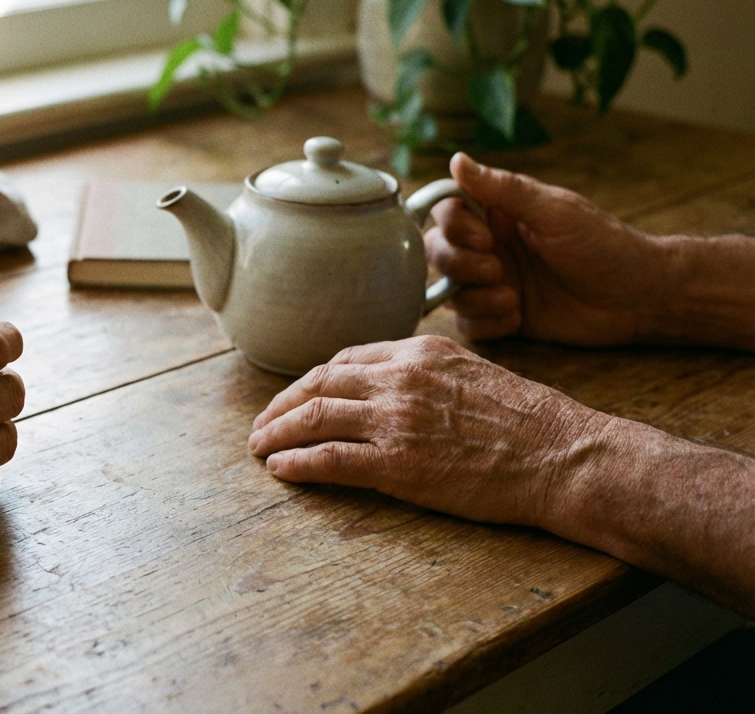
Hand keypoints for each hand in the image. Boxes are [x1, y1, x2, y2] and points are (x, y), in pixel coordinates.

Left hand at [247, 335, 608, 526]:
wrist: (562, 455)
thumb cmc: (531, 420)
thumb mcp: (476, 372)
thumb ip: (430, 373)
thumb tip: (399, 383)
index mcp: (419, 352)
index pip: (347, 358)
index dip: (314, 380)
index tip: (300, 397)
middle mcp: (400, 379)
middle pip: (319, 383)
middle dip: (282, 404)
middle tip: (262, 423)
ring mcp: (396, 420)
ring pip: (313, 417)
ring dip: (277, 433)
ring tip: (259, 446)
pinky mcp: (397, 464)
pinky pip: (329, 459)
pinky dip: (296, 463)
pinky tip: (280, 469)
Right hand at [424, 153, 670, 344]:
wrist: (638, 298)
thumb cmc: (603, 245)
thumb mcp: (554, 211)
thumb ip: (502, 188)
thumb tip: (455, 159)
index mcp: (499, 215)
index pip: (447, 212)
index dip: (454, 227)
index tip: (486, 237)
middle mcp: (490, 247)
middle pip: (437, 252)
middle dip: (460, 265)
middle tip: (498, 270)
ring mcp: (494, 283)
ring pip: (448, 291)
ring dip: (474, 298)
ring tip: (513, 300)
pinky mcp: (503, 317)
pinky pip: (468, 324)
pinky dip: (485, 323)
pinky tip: (517, 318)